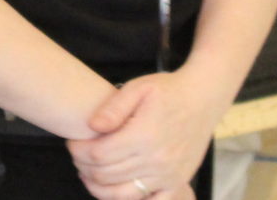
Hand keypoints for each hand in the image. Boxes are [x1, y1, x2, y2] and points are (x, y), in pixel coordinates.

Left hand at [68, 71, 225, 199]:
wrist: (203, 99)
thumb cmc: (169, 91)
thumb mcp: (139, 88)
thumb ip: (113, 107)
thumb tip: (92, 126)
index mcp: (144, 135)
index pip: (99, 154)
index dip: (79, 150)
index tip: (72, 142)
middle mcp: (157, 160)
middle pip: (106, 175)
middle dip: (84, 166)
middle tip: (78, 155)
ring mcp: (168, 175)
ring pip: (122, 195)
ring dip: (98, 187)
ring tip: (89, 173)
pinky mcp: (177, 182)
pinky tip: (116, 189)